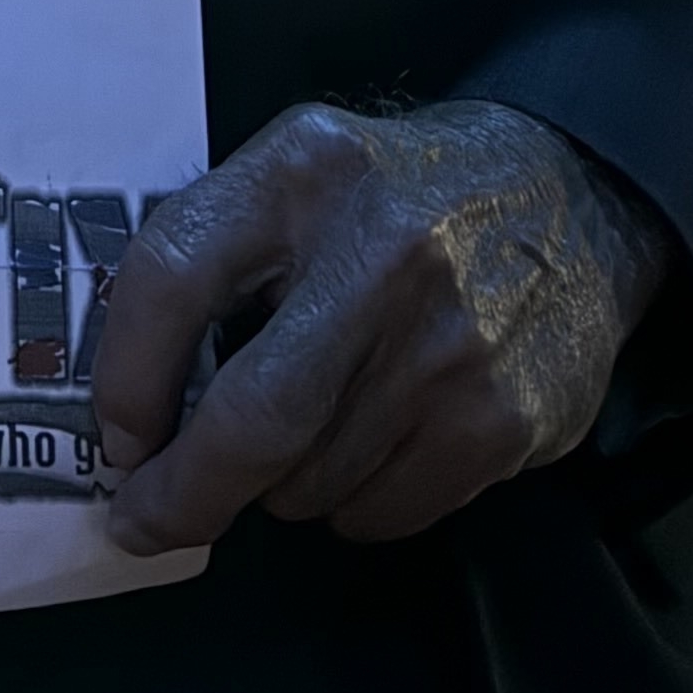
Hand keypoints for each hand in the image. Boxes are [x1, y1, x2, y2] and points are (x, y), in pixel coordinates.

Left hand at [90, 99, 673, 554]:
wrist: (574, 193)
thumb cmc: (399, 198)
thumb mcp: (295, 176)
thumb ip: (212, 256)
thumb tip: (134, 406)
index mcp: (303, 172)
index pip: (171, 278)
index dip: (125, 379)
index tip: (118, 438)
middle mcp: (384, 252)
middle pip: (250, 417)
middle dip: (183, 493)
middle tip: (149, 519)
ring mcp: (452, 344)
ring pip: (311, 482)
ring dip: (283, 484)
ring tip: (317, 422)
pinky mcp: (505, 418)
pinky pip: (382, 513)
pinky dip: (354, 503)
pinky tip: (378, 439)